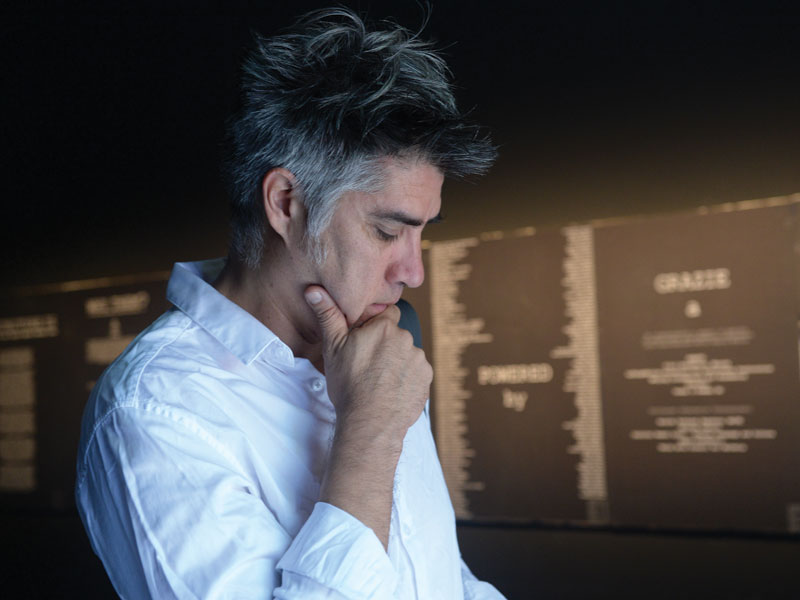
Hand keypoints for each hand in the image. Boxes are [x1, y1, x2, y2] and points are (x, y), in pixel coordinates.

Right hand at [304, 285, 431, 442]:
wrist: (371, 422)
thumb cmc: (349, 385)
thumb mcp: (332, 348)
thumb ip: (328, 315)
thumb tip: (314, 289)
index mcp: (385, 327)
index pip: (386, 314)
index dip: (375, 325)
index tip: (365, 340)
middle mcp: (406, 339)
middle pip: (396, 336)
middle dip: (386, 345)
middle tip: (369, 365)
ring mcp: (419, 360)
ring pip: (407, 355)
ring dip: (397, 363)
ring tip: (380, 381)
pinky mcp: (426, 380)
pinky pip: (416, 373)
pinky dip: (407, 379)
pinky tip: (392, 390)